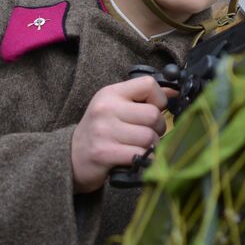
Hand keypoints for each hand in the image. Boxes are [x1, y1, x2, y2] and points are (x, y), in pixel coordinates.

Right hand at [70, 76, 169, 192]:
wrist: (69, 158)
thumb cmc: (99, 131)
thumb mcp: (116, 107)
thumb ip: (142, 98)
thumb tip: (175, 93)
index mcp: (110, 93)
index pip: (148, 84)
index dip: (159, 98)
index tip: (155, 109)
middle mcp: (106, 109)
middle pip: (153, 114)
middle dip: (158, 128)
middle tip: (149, 134)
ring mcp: (104, 131)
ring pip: (149, 137)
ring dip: (152, 146)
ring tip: (141, 148)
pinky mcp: (104, 153)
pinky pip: (139, 155)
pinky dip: (144, 160)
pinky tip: (136, 159)